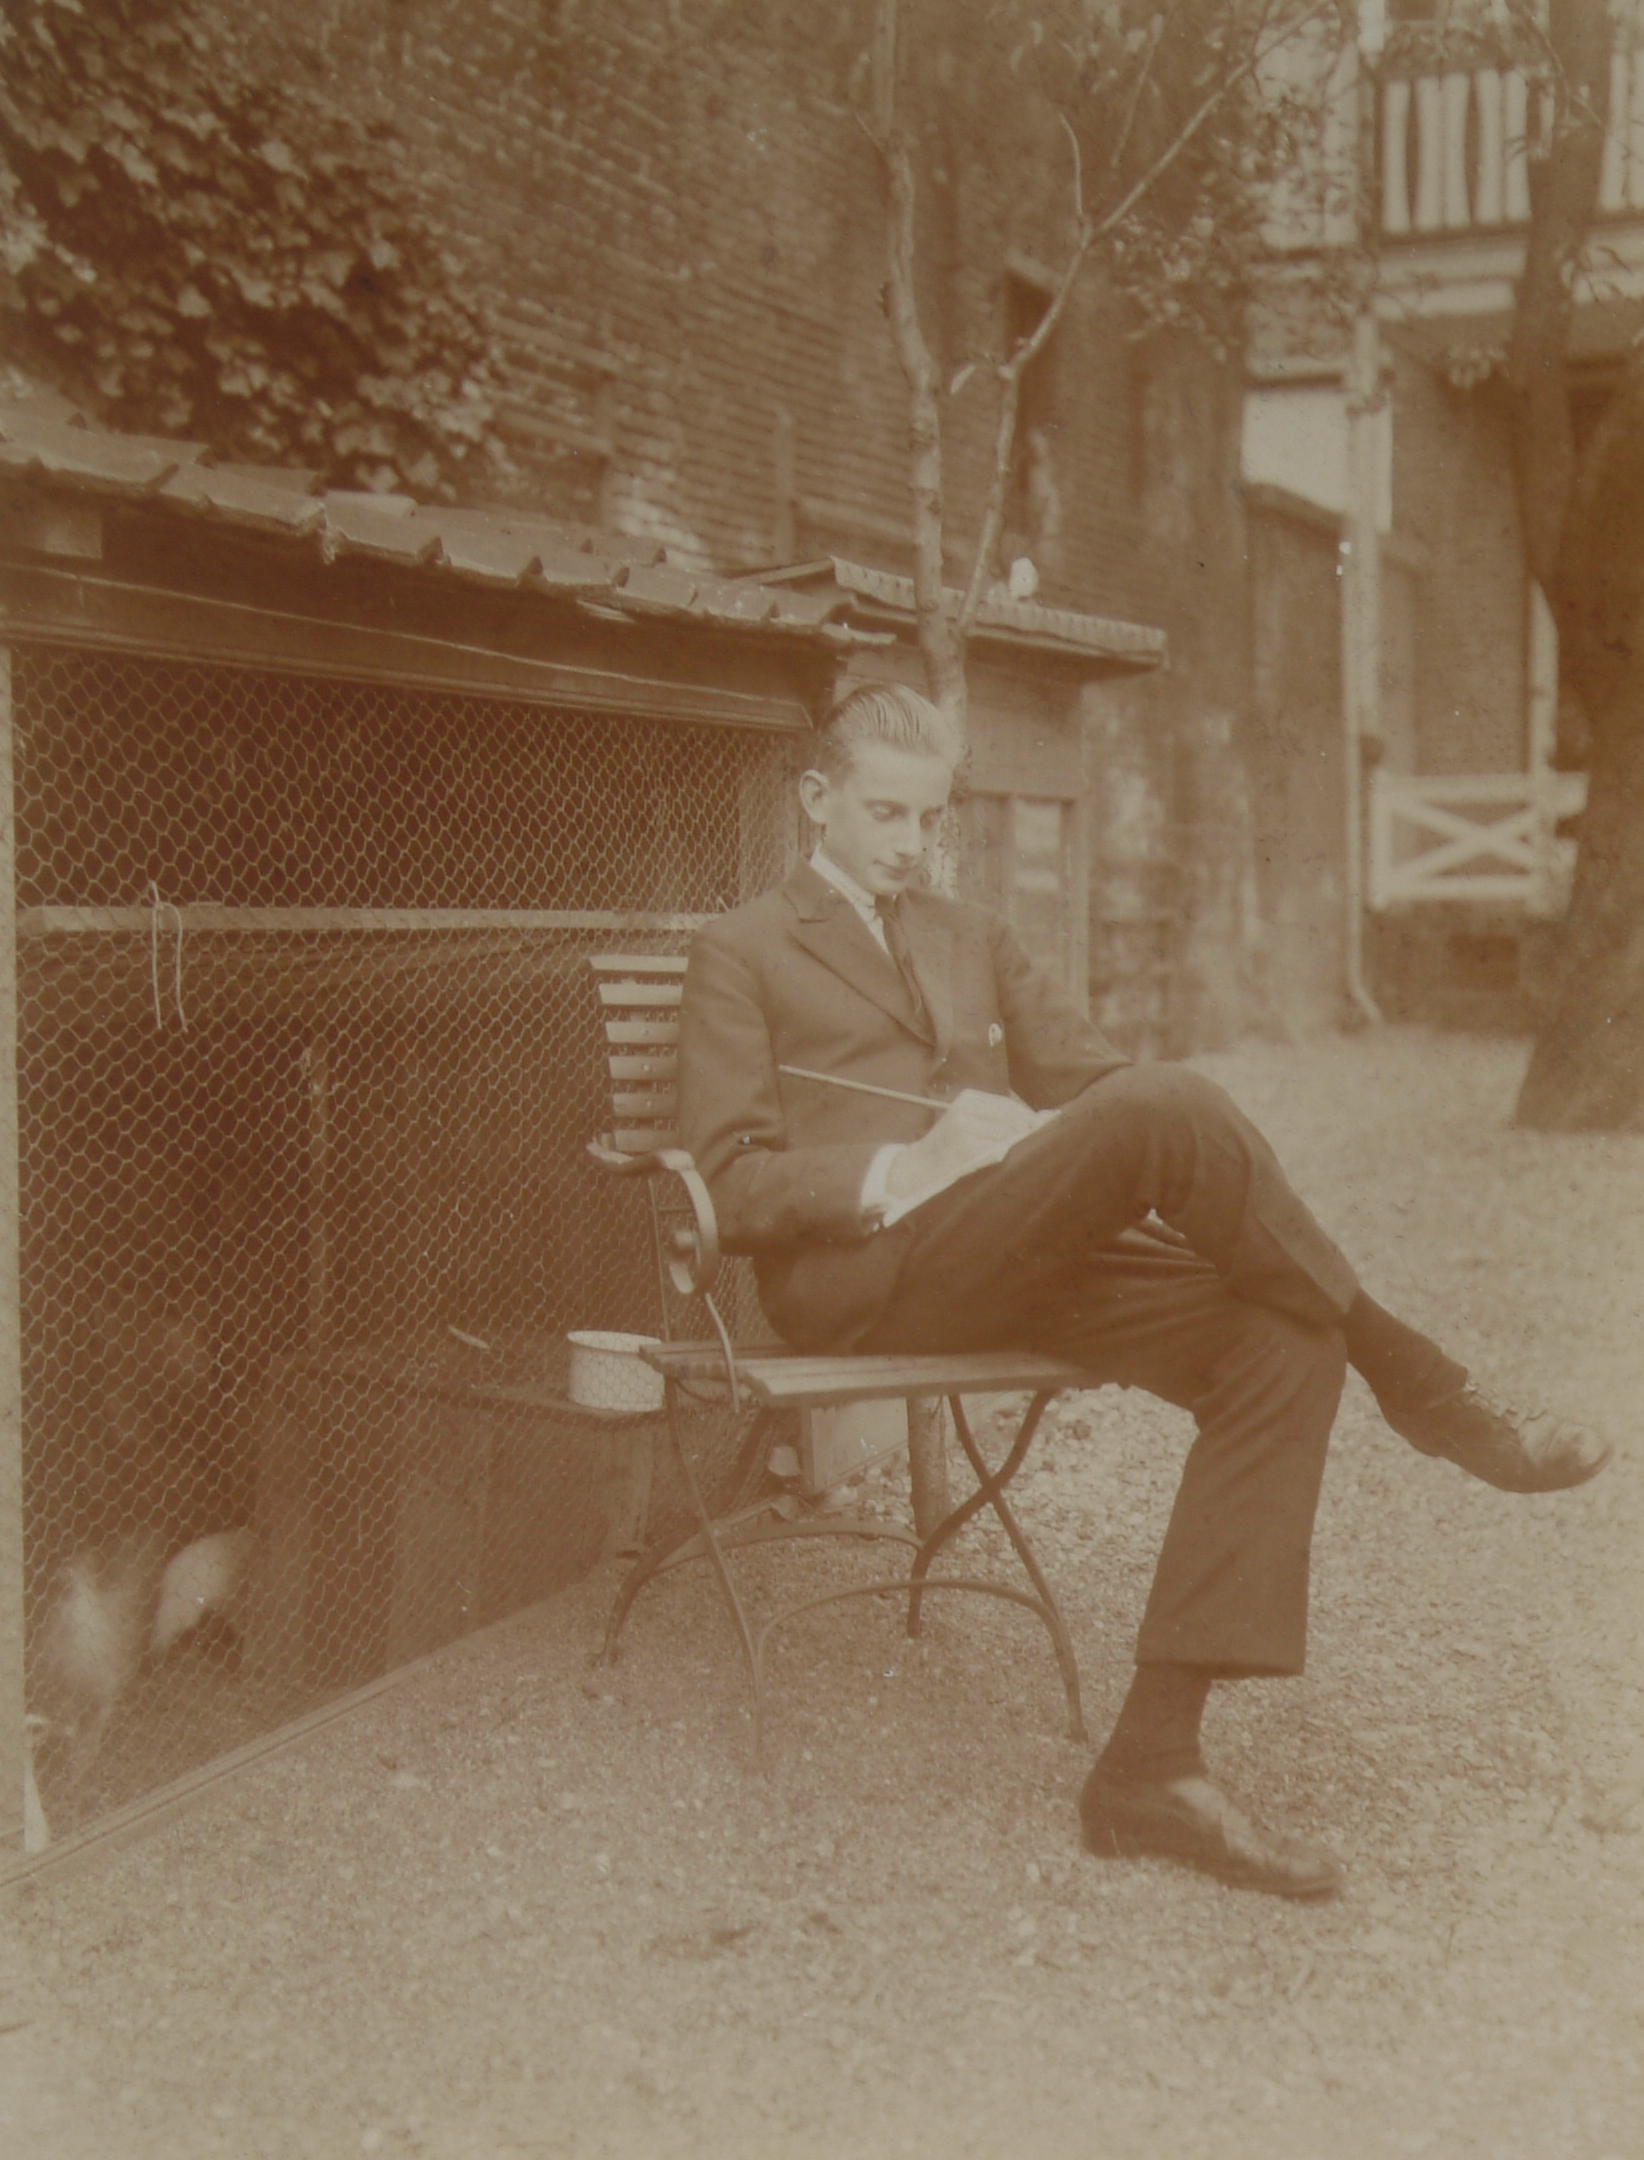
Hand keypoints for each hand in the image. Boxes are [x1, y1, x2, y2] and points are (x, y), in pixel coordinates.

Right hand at [884, 1088, 1049, 1201]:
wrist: (919, 1166)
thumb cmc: (951, 1146)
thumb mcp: (970, 1123)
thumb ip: (1000, 1119)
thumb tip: (1046, 1116)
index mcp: (967, 1098)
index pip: (1007, 1105)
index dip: (1028, 1117)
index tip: (1045, 1126)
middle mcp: (965, 1108)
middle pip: (1010, 1117)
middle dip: (1027, 1129)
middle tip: (1040, 1140)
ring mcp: (964, 1126)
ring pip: (1006, 1134)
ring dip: (1017, 1143)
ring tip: (1022, 1151)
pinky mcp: (965, 1145)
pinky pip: (996, 1149)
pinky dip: (1003, 1155)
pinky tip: (1003, 1160)